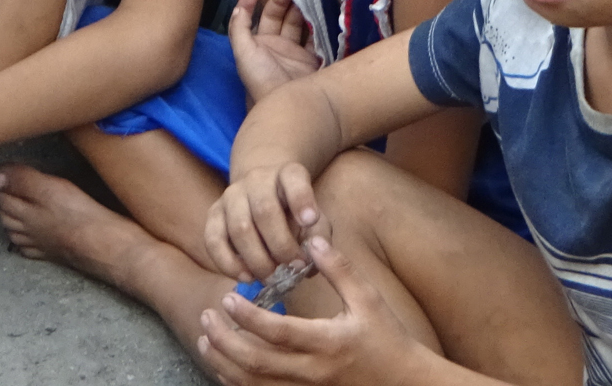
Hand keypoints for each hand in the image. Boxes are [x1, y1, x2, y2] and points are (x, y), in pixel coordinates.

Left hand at [196, 236, 419, 385]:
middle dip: (225, 340)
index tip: (227, 296)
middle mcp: (313, 372)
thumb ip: (339, 269)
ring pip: (254, 385)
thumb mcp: (368, 299)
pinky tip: (223, 365)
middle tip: (206, 314)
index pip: (277, 333)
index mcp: (328, 344)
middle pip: (256, 363)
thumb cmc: (388, 339)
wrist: (406, 384)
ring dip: (223, 363)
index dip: (247, 317)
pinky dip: (237, 382)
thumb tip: (311, 240)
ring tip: (204, 338)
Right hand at [205, 161, 325, 282]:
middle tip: (293, 268)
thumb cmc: (294, 214)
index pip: (293, 178)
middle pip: (264, 210)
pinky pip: (213, 240)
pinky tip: (246, 277)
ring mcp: (230, 195)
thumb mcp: (315, 220)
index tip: (310, 220)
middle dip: (281, 245)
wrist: (262, 197)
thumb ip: (318, 237)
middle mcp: (256, 179)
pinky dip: (229, 264)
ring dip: (257, 260)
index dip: (301, 199)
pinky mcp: (213, 214)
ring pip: (238, 228)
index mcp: (287, 174)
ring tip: (271, 277)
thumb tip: (311, 258)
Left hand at [229, 0, 319, 105]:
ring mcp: (296, 52)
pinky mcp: (313, 60)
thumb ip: (239, 28)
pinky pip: (316, 38)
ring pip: (300, 24)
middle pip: (281, 17)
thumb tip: (239, 6)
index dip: (257, 3)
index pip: (259, 17)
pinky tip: (320, 13)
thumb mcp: (243, 53)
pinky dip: (319, 26)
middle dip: (285, 2)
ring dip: (302, 10)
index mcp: (259, 44)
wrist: (288, 106)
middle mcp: (277, 46)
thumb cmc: (261, 78)